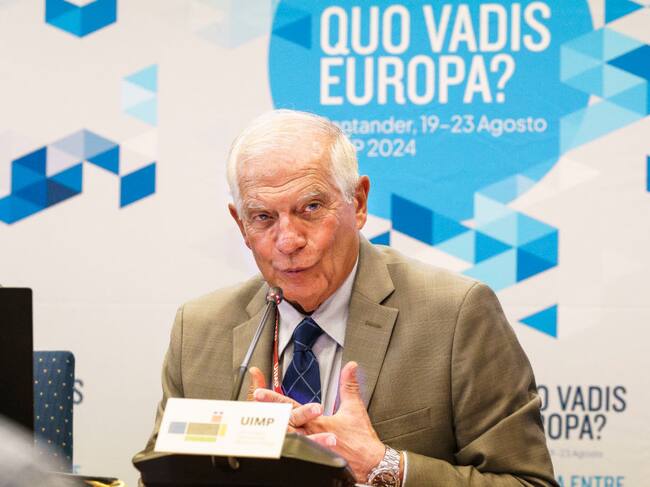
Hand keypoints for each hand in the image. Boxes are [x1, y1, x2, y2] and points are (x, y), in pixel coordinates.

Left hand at [253, 361, 385, 482]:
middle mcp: (310, 432)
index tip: (259, 391)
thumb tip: (350, 366)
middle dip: (266, 410)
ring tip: (255, 420)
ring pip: (284, 436)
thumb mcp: (355, 407)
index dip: (274, 398)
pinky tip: (272, 444)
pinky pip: (294, 451)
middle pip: (282, 420)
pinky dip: (282, 446)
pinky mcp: (314, 456)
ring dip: (270, 426)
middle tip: (250, 403)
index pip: (291, 406)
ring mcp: (310, 446)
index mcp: (317, 420)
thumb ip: (349, 385)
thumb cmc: (362, 438)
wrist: (371, 462)